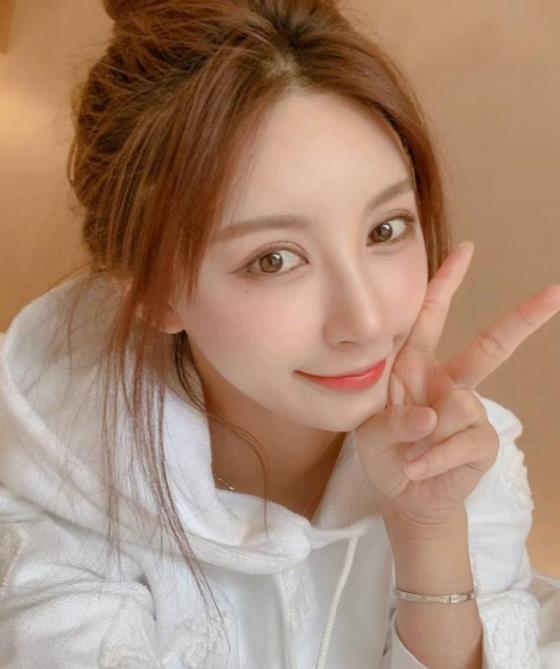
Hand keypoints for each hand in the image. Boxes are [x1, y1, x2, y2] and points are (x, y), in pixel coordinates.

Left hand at [354, 240, 559, 529]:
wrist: (401, 495)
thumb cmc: (385, 452)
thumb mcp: (370, 429)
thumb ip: (393, 419)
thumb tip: (434, 417)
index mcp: (416, 367)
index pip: (430, 318)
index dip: (447, 284)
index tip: (466, 251)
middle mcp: (448, 382)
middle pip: (491, 346)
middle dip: (522, 318)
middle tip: (556, 293)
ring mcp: (470, 411)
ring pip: (459, 406)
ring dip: (425, 434)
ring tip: (409, 451)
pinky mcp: (483, 441)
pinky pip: (463, 440)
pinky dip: (433, 458)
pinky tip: (417, 467)